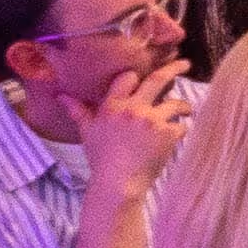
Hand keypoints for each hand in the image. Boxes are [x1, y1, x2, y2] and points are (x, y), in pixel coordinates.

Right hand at [75, 60, 193, 193]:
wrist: (118, 184)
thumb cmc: (101, 159)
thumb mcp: (87, 132)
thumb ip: (78, 111)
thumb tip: (60, 96)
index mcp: (113, 106)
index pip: (128, 77)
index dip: (136, 77)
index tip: (143, 77)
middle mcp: (133, 108)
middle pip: (158, 79)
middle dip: (174, 68)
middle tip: (185, 63)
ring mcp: (152, 120)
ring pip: (176, 103)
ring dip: (184, 105)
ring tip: (186, 109)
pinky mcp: (167, 134)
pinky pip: (181, 126)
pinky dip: (180, 130)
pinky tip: (176, 136)